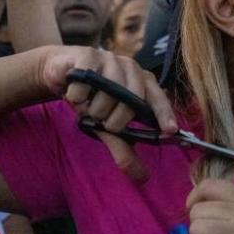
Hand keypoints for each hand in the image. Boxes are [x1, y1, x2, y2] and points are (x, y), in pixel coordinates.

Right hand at [36, 46, 176, 181]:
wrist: (63, 72)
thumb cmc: (93, 97)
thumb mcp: (108, 126)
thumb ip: (124, 149)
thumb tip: (142, 178)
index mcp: (142, 81)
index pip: (158, 99)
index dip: (165, 115)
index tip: (170, 132)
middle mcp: (130, 67)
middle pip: (130, 102)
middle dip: (114, 120)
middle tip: (102, 119)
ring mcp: (110, 58)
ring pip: (106, 96)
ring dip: (92, 109)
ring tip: (87, 104)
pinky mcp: (88, 55)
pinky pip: (84, 86)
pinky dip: (77, 96)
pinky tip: (75, 92)